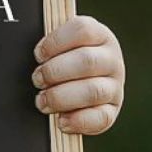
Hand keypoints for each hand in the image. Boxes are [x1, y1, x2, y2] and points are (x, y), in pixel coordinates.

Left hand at [30, 15, 123, 134]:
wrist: (84, 80)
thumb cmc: (65, 58)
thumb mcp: (62, 44)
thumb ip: (51, 43)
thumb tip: (36, 52)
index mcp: (100, 35)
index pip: (82, 30)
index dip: (55, 42)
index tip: (38, 54)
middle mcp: (111, 59)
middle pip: (86, 61)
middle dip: (54, 72)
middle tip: (37, 79)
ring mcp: (115, 86)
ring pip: (92, 91)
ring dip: (61, 97)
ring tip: (43, 101)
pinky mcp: (112, 110)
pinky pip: (100, 118)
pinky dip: (78, 121)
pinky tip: (61, 120)